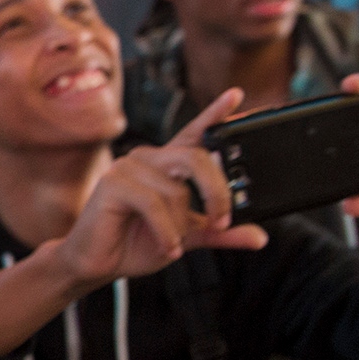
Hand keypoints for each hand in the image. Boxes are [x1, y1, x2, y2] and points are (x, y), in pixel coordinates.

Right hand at [54, 89, 270, 291]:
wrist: (100, 263)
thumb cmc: (136, 243)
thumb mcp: (188, 237)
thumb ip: (220, 232)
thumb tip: (258, 236)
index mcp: (167, 165)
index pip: (194, 133)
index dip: (215, 113)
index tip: (236, 95)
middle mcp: (148, 159)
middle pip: (196, 159)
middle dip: (216, 193)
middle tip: (222, 222)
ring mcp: (128, 167)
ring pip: (176, 189)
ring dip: (181, 225)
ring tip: (173, 244)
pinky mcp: (112, 182)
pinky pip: (154, 203)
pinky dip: (167, 232)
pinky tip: (167, 247)